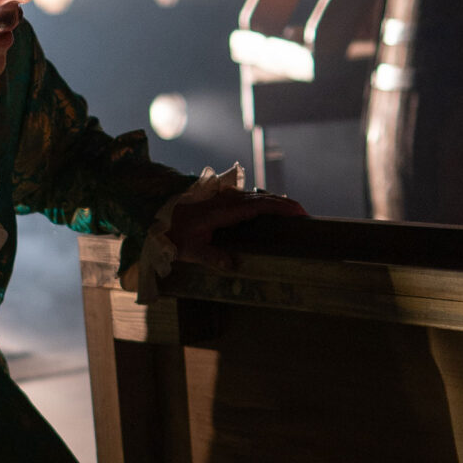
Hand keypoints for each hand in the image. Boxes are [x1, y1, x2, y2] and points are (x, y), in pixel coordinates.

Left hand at [167, 188, 305, 269]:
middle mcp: (228, 200)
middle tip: (305, 215)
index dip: (281, 207)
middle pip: (263, 198)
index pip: (259, 205)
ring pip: (257, 197)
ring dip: (276, 203)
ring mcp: (226, 198)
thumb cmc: (173, 234)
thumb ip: (211, 257)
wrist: (157, 215)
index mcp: (224, 210)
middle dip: (285, 205)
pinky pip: (249, 200)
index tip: (299, 211)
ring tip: (293, 214)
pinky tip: (270, 212)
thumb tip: (233, 265)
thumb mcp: (190, 250)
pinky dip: (265, 204)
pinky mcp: (223, 201)